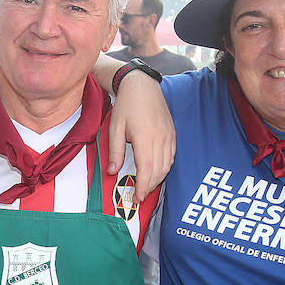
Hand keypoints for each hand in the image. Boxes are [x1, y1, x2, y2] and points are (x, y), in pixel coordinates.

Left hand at [106, 73, 174, 202]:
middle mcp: (160, 139)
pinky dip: (165, 167)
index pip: (147, 170)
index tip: (138, 197)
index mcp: (145, 138)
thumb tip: (112, 172)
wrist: (142, 86)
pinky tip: (156, 171)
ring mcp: (169, 136)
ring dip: (158, 179)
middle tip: (140, 195)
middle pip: (159, 171)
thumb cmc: (126, 106)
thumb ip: (115, 151)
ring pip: (167, 165)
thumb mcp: (115, 128)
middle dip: (150, 186)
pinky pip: (172, 156)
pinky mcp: (172, 134)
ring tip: (146, 186)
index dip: (144, 186)